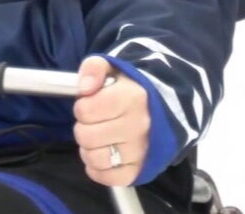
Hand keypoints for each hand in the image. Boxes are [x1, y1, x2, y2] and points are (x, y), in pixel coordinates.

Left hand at [73, 56, 148, 186]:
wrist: (162, 107)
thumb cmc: (130, 87)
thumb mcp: (112, 67)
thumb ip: (93, 68)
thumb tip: (84, 88)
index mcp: (132, 98)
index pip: (86, 110)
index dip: (82, 107)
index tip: (90, 103)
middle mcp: (138, 126)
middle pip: (86, 136)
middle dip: (83, 126)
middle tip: (93, 121)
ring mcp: (140, 150)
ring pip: (94, 158)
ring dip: (88, 148)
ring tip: (97, 137)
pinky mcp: (139, 170)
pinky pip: (107, 177)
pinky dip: (98, 169)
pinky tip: (103, 153)